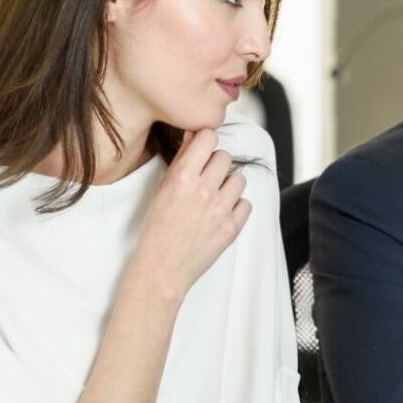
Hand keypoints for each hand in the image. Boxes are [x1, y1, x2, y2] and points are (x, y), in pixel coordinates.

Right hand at [128, 129, 249, 301]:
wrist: (162, 267)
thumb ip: (181, 160)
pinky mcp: (232, 227)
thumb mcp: (161, 190)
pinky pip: (246, 203)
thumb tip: (194, 135)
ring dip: (229, 184)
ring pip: (239, 179)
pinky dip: (237, 207)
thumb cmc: (156, 229)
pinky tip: (222, 213)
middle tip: (205, 179)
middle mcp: (203, 190)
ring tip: (214, 197)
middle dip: (216, 165)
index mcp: (182, 177)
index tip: (203, 149)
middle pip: (225, 157)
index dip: (206, 141)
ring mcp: (220, 209)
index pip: (208, 137)